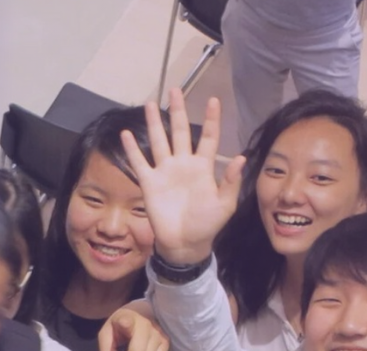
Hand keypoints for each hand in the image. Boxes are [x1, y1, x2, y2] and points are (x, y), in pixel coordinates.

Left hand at [99, 308, 170, 350]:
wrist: (141, 313)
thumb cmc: (120, 326)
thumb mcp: (106, 333)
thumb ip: (105, 350)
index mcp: (127, 319)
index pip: (127, 322)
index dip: (126, 324)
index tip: (125, 324)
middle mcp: (146, 325)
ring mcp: (158, 333)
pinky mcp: (166, 342)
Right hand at [118, 90, 244, 265]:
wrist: (185, 244)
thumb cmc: (208, 224)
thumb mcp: (226, 204)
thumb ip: (231, 181)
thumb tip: (240, 157)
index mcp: (203, 167)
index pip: (208, 137)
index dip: (211, 119)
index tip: (213, 100)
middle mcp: (183, 164)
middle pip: (180, 131)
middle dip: (177, 111)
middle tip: (174, 91)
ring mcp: (165, 172)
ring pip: (159, 141)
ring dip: (154, 123)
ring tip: (150, 104)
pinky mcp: (150, 183)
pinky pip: (140, 163)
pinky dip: (132, 149)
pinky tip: (126, 134)